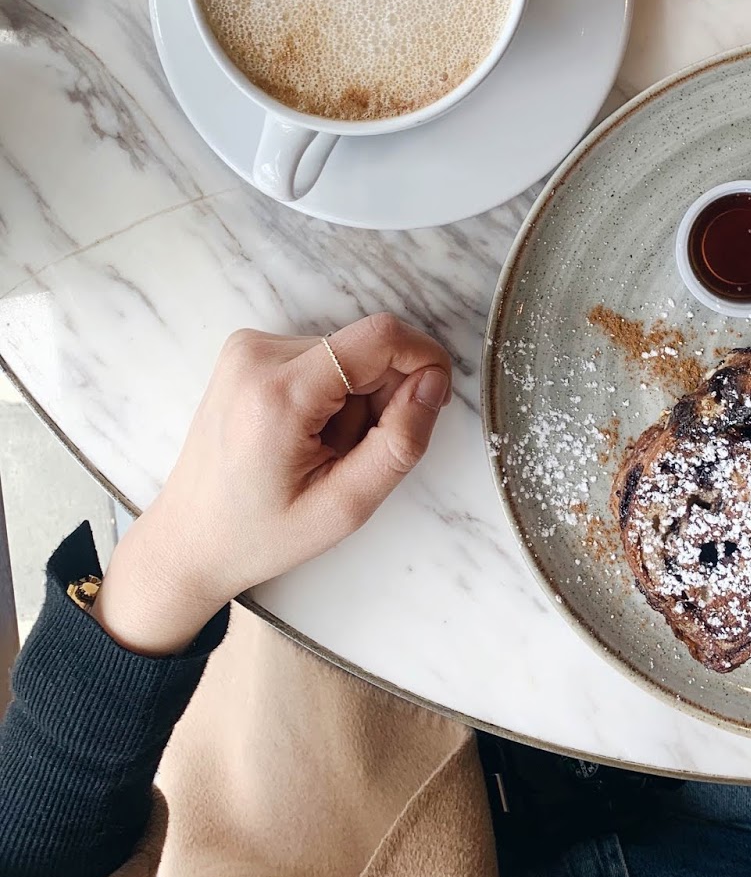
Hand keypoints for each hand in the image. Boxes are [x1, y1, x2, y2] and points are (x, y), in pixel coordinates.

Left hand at [93, 314, 452, 654]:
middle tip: (353, 455)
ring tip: (323, 452)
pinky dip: (330, 395)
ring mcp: (247, 349)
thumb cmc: (261, 534)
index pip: (378, 337)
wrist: (189, 540)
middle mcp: (257, 354)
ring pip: (346, 355)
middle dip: (380, 398)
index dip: (423, 359)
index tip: (434, 400)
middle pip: (364, 350)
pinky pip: (320, 358)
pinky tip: (306, 436)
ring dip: (353, 401)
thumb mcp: (346, 507)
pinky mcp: (248, 352)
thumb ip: (399, 442)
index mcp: (279, 393)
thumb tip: (434, 384)